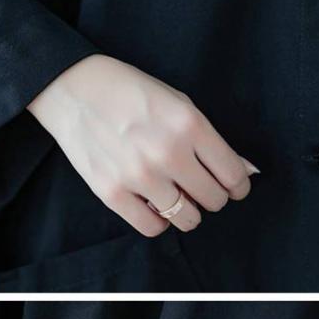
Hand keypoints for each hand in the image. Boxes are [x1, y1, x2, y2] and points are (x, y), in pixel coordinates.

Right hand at [27, 54, 257, 235]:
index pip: (232, 174)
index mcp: (189, 125)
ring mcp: (139, 176)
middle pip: (213, 199)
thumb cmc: (131, 94)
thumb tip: (244, 172)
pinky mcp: (113, 193)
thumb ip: (211, 140)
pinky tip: (155, 206)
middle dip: (213, 197)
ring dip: (189, 213)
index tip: (233, 188)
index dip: (238, 186)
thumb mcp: (179, 104)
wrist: (74, 91)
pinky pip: (153, 228)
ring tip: (179, 199)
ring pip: (187, 218)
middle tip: (201, 190)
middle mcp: (168, 153)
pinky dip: (160, 221)